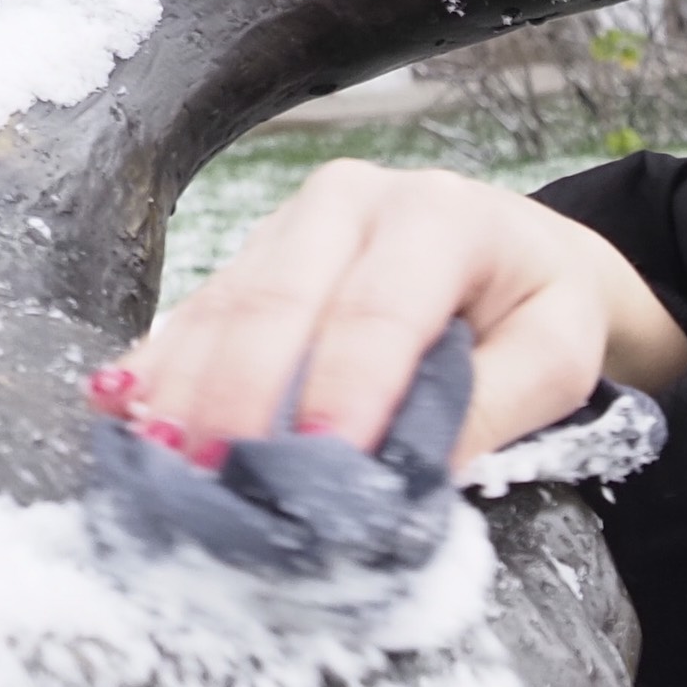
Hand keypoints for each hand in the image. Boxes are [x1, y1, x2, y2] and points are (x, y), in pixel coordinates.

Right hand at [93, 161, 686, 475]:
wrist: (525, 254)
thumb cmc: (544, 305)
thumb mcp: (557, 355)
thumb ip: (495, 407)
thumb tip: (412, 477)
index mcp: (435, 217)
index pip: (377, 312)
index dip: (342, 391)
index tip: (317, 466)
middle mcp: (348, 204)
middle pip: (277, 303)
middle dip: (242, 400)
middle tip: (218, 482)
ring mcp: (288, 227)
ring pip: (224, 309)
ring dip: (188, 394)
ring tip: (163, 470)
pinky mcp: (252, 260)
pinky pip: (198, 315)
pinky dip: (164, 372)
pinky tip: (129, 419)